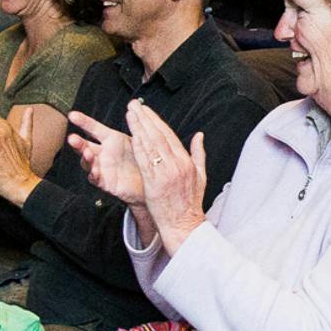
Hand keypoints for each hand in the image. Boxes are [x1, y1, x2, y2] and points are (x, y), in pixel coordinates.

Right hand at [65, 108, 145, 204]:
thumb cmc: (144, 157)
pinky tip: (94, 171)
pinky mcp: (105, 182)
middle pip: (84, 146)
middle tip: (72, 138)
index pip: (93, 128)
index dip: (83, 122)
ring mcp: (102, 167)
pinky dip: (93, 174)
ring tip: (87, 153)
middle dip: (77, 142)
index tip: (73, 115)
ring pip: (87, 162)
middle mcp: (103, 152)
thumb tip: (135, 104)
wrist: (151, 181)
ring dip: (85, 157)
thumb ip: (135, 124)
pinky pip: (95, 178)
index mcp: (110, 139)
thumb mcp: (139, 138)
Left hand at [125, 100, 209, 251]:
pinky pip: (145, 159)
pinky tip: (131, 134)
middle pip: (158, 136)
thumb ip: (198, 154)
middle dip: (145, 118)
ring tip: (129, 113)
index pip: (169, 135)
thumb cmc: (190, 204)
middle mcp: (177, 164)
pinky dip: (138, 145)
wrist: (184, 225)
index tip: (146, 110)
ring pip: (150, 144)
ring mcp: (165, 173)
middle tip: (134, 105)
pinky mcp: (154, 182)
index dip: (156, 121)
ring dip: (138, 127)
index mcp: (186, 162)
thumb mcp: (201, 176)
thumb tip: (199, 135)